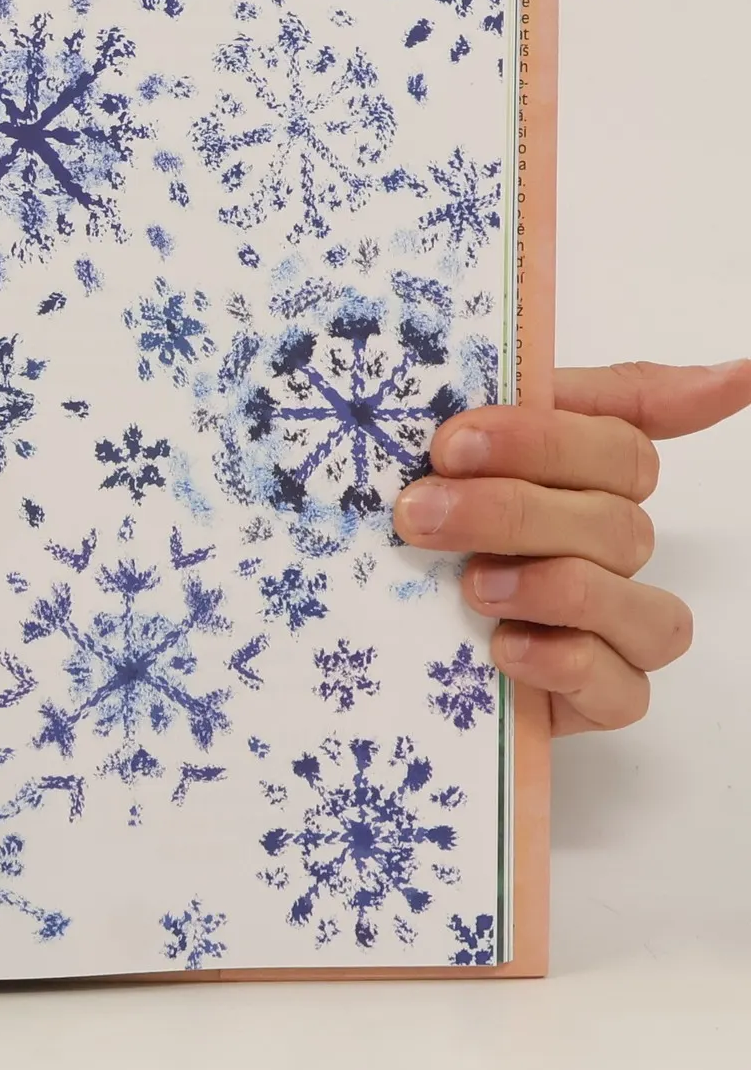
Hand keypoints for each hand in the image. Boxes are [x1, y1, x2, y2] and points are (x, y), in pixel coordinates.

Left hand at [394, 360, 750, 735]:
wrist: (356, 615)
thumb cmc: (423, 510)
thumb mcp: (469, 438)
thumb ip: (568, 395)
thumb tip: (739, 372)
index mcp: (593, 481)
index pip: (620, 450)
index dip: (540, 442)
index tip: (450, 443)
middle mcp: (613, 551)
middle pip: (616, 526)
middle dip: (511, 513)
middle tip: (421, 513)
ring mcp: (611, 629)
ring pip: (643, 612)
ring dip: (555, 591)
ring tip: (472, 585)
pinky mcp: (593, 697)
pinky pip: (624, 691)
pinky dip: (566, 665)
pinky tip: (504, 647)